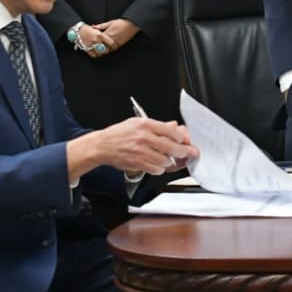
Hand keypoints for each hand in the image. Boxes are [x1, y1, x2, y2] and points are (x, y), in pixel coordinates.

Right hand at [69, 117, 197, 179]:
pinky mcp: (137, 163)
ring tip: (166, 158)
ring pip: (165, 160)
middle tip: (189, 153)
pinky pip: (156, 169)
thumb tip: (174, 126)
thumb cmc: (120, 133)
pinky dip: (160, 169)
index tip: (186, 141)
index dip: (182, 138)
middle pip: (172, 147)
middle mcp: (144, 137)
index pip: (172, 132)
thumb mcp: (138, 123)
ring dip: (169, 161)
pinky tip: (158, 165)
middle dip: (184, 151)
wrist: (102, 145)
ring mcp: (140, 151)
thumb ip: (158, 126)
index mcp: (146, 125)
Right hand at [75, 22, 116, 58]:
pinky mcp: (86, 49)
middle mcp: (96, 40)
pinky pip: (94, 55)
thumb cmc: (89, 30)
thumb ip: (105, 35)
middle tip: (108, 49)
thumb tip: (111, 41)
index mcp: (100, 35)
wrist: (78, 31)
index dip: (114, 46)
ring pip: (100, 53)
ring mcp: (91, 45)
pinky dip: (96, 55)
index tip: (114, 47)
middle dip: (108, 50)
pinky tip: (97, 52)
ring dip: (102, 53)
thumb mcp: (98, 30)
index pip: (111, 43)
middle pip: (106, 50)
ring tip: (102, 51)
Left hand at [91, 19, 139, 53]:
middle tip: (95, 46)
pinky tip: (108, 47)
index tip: (92, 41)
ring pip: (108, 49)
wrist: (131, 25)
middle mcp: (111, 39)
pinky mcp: (120, 44)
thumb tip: (93, 26)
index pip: (98, 40)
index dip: (95, 41)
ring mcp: (116, 42)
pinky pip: (113, 49)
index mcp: (107, 33)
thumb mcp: (110, 22)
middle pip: (102, 46)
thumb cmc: (121, 23)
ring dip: (104, 49)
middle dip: (98, 47)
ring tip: (101, 48)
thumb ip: (101, 26)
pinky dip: (110, 49)